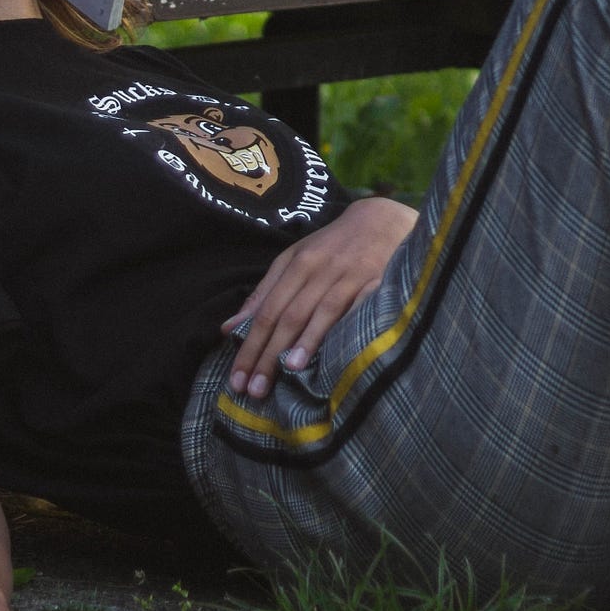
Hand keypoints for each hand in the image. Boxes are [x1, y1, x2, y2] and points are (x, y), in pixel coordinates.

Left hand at [222, 197, 417, 397]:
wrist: (381, 220)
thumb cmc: (331, 246)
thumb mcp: (293, 260)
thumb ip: (264, 293)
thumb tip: (228, 329)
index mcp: (296, 264)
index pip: (267, 311)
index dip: (250, 346)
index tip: (236, 379)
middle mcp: (320, 269)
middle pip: (289, 315)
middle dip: (269, 354)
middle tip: (254, 390)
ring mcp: (350, 275)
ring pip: (322, 311)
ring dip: (304, 341)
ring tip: (288, 372)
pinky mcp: (379, 281)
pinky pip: (360, 308)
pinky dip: (347, 328)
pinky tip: (338, 351)